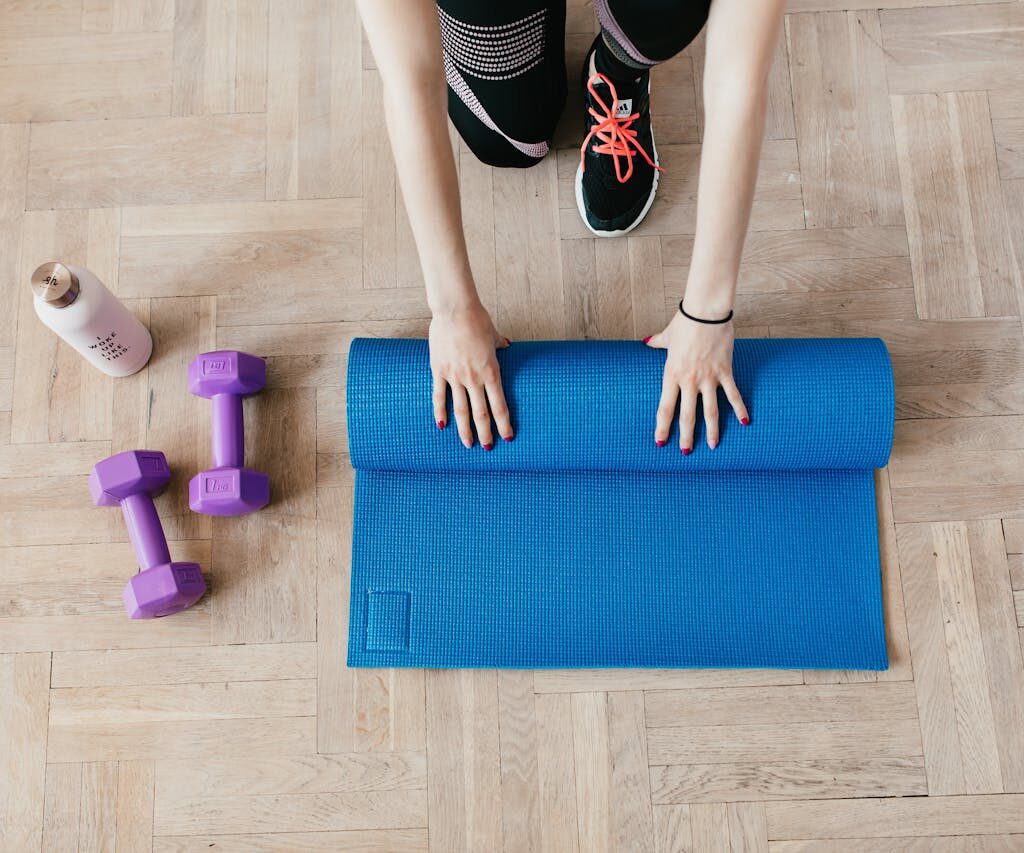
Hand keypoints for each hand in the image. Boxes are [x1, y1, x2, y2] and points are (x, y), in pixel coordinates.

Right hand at [429, 302, 511, 449]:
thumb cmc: (477, 319)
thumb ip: (500, 344)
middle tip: (488, 447)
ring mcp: (455, 376)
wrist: (455, 310)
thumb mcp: (493, 334)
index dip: (504, 424)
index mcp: (491, 372)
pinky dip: (440, 412)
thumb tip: (507, 345)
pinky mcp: (439, 370)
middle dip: (486, 433)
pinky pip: (439, 395)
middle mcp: (474, 378)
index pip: (499, 405)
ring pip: (461, 409)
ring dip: (465, 429)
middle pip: (481, 413)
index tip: (507, 437)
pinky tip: (442, 425)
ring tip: (468, 444)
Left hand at [645, 309, 748, 452]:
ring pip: (710, 411)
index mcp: (671, 374)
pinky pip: (733, 395)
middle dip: (686, 436)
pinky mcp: (725, 372)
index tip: (660, 441)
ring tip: (713, 446)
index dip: (663, 426)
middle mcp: (689, 381)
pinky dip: (740, 409)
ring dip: (713, 431)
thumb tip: (645, 342)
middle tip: (686, 453)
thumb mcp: (667, 336)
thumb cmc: (685, 322)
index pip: (665, 408)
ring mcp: (708, 378)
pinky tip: (745, 422)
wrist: (705, 312)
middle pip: (687, 415)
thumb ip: (657, 343)